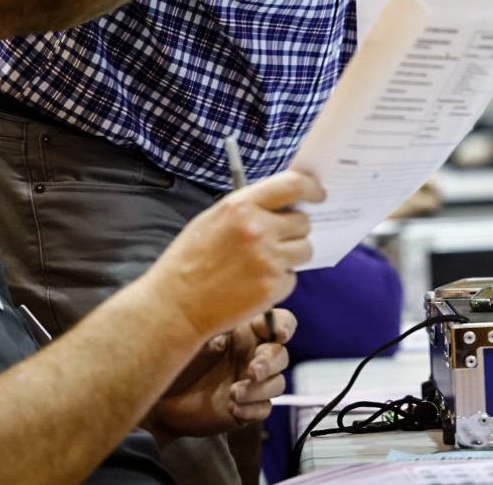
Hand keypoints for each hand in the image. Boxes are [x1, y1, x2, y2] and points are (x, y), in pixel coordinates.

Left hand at [144, 310, 295, 443]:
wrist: (159, 401)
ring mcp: (251, 383)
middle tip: (252, 371)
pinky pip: (265, 408)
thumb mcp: (194, 336)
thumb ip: (218, 323)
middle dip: (270, 362)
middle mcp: (252, 355)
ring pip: (277, 383)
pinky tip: (233, 408)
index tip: (278, 333)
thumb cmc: (174, 361)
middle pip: (281, 355)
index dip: (284, 326)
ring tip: (233, 393)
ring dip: (260, 389)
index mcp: (245, 332)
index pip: (278, 323)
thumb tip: (238, 310)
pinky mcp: (247, 408)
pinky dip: (253, 408)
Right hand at [148, 169, 325, 339]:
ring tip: (262, 264)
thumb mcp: (213, 219)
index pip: (293, 185)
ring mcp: (267, 260)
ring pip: (304, 250)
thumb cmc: (189, 261)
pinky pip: (293, 278)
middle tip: (277, 239)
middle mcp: (258, 229)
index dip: (311, 187)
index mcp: (241, 206)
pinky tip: (254, 284)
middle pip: (303, 222)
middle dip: (295, 230)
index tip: (318, 194)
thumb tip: (285, 202)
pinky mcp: (272, 287)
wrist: (174, 306)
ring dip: (291, 256)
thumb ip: (249, 207)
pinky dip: (280, 281)